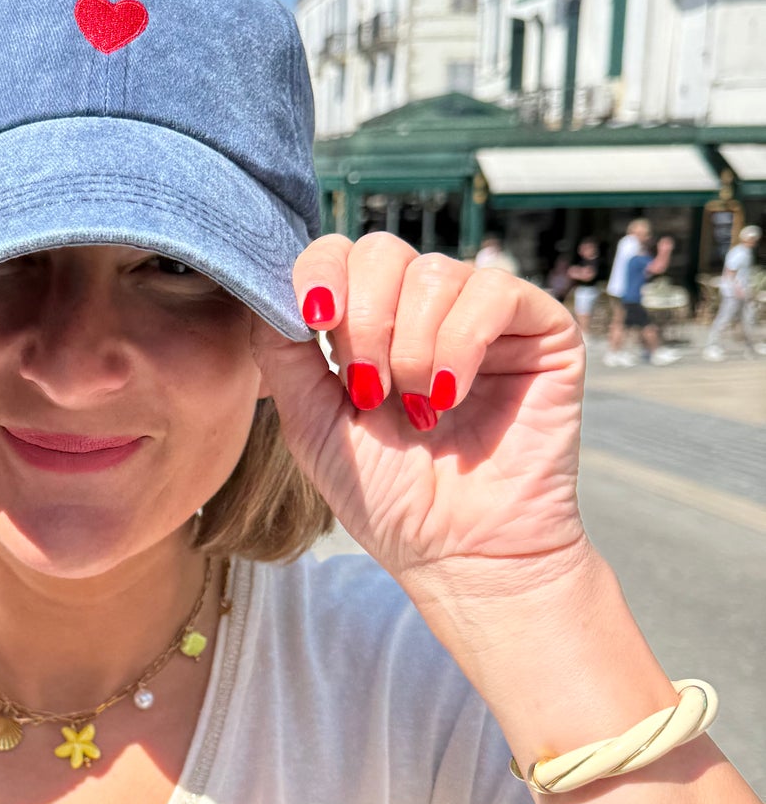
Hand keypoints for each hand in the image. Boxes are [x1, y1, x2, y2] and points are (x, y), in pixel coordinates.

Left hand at [251, 234, 588, 598]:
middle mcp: (427, 308)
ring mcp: (485, 315)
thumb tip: (263, 287)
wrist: (460, 553)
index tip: (312, 323)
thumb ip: (282, 354)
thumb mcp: (312, 423)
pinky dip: (460, 344)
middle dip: (363, 322)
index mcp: (371, 322)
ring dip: (411, 348)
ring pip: (434, 271)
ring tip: (417, 411)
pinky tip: (452, 396)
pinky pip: (494, 292)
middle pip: (381, 250)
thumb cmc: (389, 498)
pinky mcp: (541, 330)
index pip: (338, 253)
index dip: (318, 275)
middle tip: (370, 393)